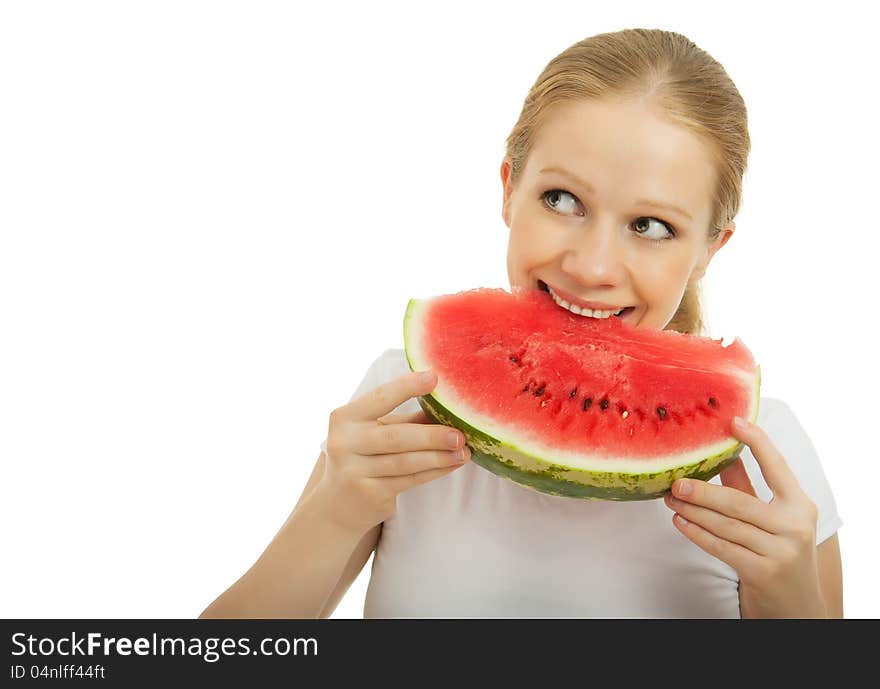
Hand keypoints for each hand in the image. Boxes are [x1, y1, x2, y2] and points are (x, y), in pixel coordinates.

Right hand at [318, 369, 469, 534]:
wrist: (337, 505)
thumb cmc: (364, 456)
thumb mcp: (377, 432)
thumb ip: (406, 419)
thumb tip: (446, 404)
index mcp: (345, 418)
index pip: (380, 398)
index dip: (406, 387)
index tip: (434, 377)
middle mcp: (344, 443)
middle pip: (396, 436)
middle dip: (432, 435)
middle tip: (460, 434)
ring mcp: (354, 471)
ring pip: (406, 461)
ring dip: (439, 456)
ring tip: (464, 451)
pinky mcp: (369, 494)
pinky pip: (409, 480)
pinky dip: (434, 471)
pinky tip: (452, 464)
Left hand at [662, 416, 825, 617]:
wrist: (797, 606)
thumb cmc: (778, 551)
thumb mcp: (772, 517)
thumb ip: (748, 487)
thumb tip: (724, 452)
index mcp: (800, 505)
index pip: (777, 466)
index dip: (756, 441)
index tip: (732, 420)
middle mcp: (795, 526)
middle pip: (739, 501)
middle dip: (703, 490)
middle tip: (675, 481)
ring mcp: (781, 551)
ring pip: (726, 525)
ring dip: (693, 511)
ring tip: (670, 499)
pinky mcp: (763, 572)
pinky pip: (721, 547)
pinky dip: (697, 533)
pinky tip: (680, 522)